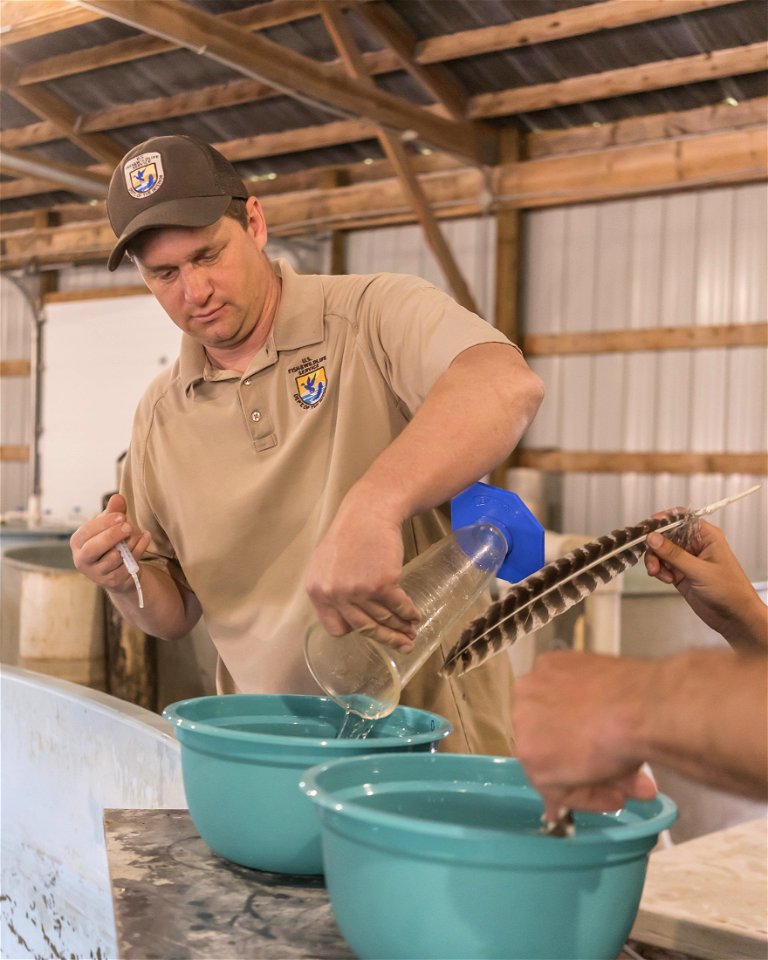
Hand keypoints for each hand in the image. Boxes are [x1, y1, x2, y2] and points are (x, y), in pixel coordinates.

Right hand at [70, 494, 150, 597]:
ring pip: (114, 557)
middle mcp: (82, 560)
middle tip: (128, 526)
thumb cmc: (111, 542)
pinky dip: (139, 549)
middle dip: (112, 536)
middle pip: (94, 549)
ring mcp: (97, 573)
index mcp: (78, 542)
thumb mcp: (110, 525)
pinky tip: (145, 537)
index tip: (121, 516)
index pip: (87, 532)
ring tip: (138, 532)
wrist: (119, 569)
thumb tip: (118, 497)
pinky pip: (128, 564)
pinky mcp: (114, 581)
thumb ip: (113, 511)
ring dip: (130, 542)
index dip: (104, 523)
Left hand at [304, 497, 419, 650]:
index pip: (335, 627)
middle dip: (386, 638)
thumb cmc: (350, 535)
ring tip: (412, 633)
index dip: (355, 631)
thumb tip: (350, 615)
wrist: (369, 512)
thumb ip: (332, 590)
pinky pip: (398, 606)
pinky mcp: (382, 583)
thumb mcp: (327, 563)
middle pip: (363, 628)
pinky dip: (409, 613)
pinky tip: (415, 616)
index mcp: (317, 592)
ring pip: (383, 618)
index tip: (370, 630)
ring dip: (401, 629)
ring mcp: (358, 590)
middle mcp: (334, 594)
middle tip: (402, 645)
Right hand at [513, 651, 658, 813]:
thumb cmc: (622, 747)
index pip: (546, 774)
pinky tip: (598, 694)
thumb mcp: (599, 783)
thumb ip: (580, 795)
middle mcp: (520, 719)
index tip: (602, 787)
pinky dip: (573, 688)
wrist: (643, 705)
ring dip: (574, 720)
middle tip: (614, 762)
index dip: (576, 783)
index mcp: (528, 754)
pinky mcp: (548, 662)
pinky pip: (555, 680)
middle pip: (547, 741)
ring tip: (613, 731)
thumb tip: (566, 808)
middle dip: (578, 754)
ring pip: (549, 710)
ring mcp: (532, 687)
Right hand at [645, 518, 766, 648]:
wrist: (735, 617)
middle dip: (655, 547)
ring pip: (661, 552)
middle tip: (652, 559)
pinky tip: (667, 580)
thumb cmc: (730, 591)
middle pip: (666, 535)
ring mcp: (687, 560)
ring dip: (655, 561)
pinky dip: (659, 572)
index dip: (664, 520)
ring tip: (658, 573)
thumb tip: (653, 537)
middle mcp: (696, 545)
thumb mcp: (700, 571)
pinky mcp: (681, 574)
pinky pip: (663, 566)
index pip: (681, 519)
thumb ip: (674, 554)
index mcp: (707, 537)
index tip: (648, 527)